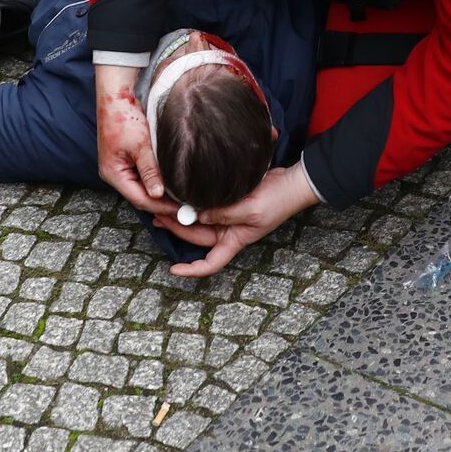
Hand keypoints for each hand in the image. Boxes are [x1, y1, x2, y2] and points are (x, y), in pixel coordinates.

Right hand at [95, 62, 173, 215]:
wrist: (116, 96)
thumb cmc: (124, 117)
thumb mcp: (139, 145)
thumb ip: (149, 170)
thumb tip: (158, 194)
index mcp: (113, 174)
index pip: (140, 199)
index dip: (162, 207)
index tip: (183, 211)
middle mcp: (116, 175)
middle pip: (141, 198)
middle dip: (163, 206)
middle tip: (186, 211)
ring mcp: (122, 169)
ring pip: (144, 190)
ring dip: (162, 196)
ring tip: (183, 202)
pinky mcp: (129, 161)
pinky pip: (144, 179)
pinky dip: (158, 184)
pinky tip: (173, 187)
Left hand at [157, 163, 318, 277]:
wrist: (293, 181)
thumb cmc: (278, 200)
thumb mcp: (250, 210)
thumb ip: (223, 213)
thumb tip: (197, 216)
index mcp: (235, 240)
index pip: (211, 263)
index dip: (192, 270)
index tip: (173, 270)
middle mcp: (229, 230)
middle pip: (197, 236)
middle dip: (176, 228)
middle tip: (157, 216)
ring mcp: (229, 215)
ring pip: (198, 219)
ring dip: (180, 213)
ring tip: (161, 204)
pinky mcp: (229, 200)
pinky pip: (206, 204)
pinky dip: (193, 200)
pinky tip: (181, 192)